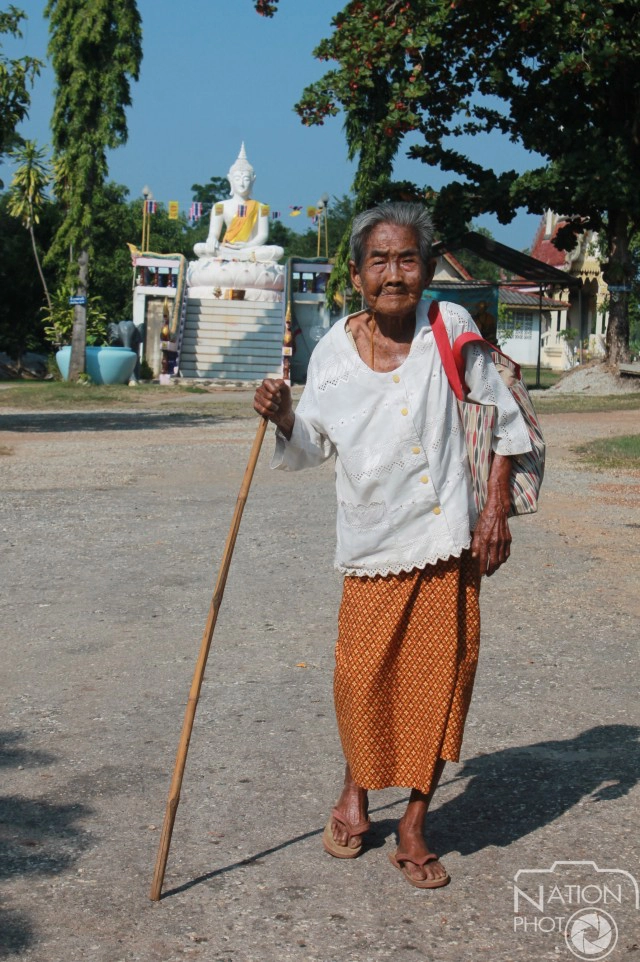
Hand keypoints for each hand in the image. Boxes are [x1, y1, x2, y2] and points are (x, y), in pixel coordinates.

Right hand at [253, 378, 293, 438]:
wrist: (284, 412)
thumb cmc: (285, 399)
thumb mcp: (286, 389)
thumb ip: (282, 383)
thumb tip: (276, 385)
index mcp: (267, 382)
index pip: (266, 382)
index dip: (274, 389)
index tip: (279, 394)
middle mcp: (260, 389)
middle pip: (268, 395)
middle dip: (276, 400)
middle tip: (279, 401)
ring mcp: (257, 397)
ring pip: (267, 404)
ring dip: (275, 407)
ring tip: (276, 407)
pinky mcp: (256, 406)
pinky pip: (263, 411)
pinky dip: (271, 413)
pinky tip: (272, 412)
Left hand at [471, 454, 511, 576]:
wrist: (498, 508)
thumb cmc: (485, 517)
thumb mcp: (476, 529)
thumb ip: (476, 544)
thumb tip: (475, 556)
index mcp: (485, 540)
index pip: (483, 559)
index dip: (482, 568)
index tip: (480, 574)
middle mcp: (495, 542)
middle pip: (493, 562)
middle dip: (490, 570)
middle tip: (487, 574)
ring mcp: (503, 541)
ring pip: (501, 559)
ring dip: (497, 566)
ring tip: (493, 569)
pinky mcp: (508, 538)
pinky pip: (507, 552)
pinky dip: (504, 558)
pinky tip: (500, 560)